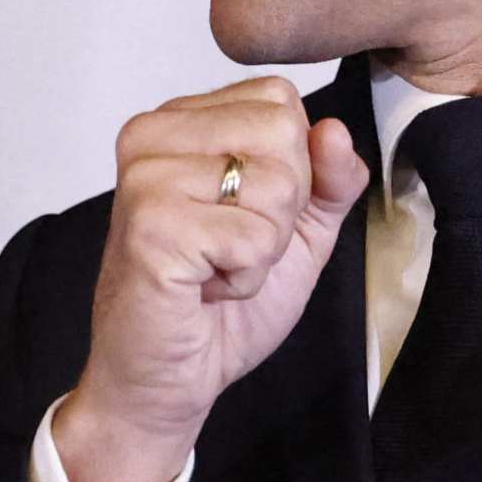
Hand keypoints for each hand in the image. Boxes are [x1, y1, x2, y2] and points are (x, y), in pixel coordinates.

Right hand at [53, 77, 372, 481]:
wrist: (166, 382)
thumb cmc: (220, 306)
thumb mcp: (296, 230)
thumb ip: (328, 179)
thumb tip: (334, 132)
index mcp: (180, 121)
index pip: (280, 100)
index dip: (291, 169)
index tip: (242, 215)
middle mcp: (153, 134)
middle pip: (283, 131)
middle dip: (281, 207)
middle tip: (229, 247)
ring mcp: (147, 177)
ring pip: (275, 182)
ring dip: (262, 246)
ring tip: (215, 267)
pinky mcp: (151, 226)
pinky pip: (252, 235)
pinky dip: (244, 276)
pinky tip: (205, 287)